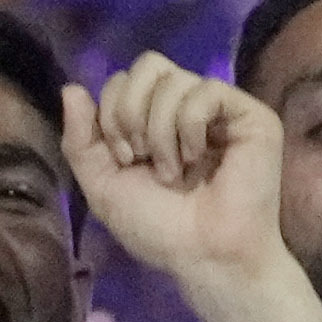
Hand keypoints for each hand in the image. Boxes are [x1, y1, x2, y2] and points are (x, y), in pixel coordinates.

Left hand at [62, 61, 285, 291]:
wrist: (201, 255)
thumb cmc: (157, 228)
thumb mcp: (103, 185)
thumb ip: (80, 139)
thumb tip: (71, 87)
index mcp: (153, 119)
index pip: (123, 79)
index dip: (111, 114)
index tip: (124, 159)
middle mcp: (186, 107)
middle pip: (148, 66)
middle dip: (131, 112)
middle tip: (141, 157)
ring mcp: (220, 109)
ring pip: (174, 79)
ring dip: (159, 131)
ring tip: (172, 171)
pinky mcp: (250, 116)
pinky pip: (207, 90)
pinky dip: (189, 126)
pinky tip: (196, 159)